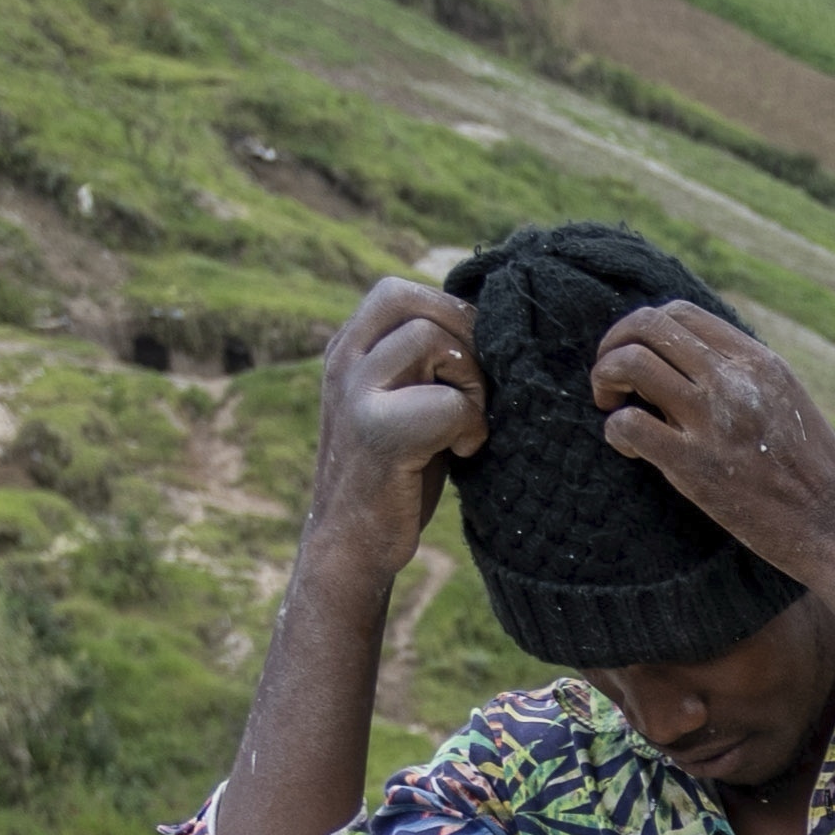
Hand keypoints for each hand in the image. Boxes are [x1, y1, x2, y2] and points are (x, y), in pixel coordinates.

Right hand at [311, 274, 479, 530]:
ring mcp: (354, 392)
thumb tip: (492, 323)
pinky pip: (450, 403)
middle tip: (476, 392)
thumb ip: (426, 360)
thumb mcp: (405, 399)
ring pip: (433, 342)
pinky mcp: (378, 432)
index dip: (450, 316)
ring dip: (472, 384)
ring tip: (467, 425)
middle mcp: (343, 359)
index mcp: (347, 347)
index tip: (470, 366)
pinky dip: (473, 426)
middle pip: (417, 303)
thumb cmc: (399, 472)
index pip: (400, 291)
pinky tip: (464, 453)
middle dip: (465, 339)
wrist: (353, 543)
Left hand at [579, 302, 834, 574]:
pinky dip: (614, 431)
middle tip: (611, 380)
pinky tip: (628, 449)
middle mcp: (735, 382)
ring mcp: (714, 422)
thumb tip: (687, 365)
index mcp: (760, 362)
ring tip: (610, 405)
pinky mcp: (694, 466)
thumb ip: (745, 379)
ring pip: (629, 363)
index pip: (681, 313)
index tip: (643, 358)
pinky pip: (627, 424)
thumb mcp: (790, 406)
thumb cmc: (817, 479)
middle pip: (647, 326)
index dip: (646, 329)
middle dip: (614, 345)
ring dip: (605, 378)